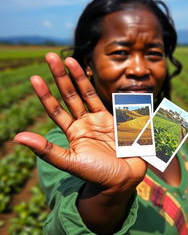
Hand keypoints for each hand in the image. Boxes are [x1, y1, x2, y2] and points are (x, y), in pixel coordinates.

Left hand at [14, 53, 146, 193]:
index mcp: (72, 134)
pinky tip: (90, 75)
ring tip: (68, 59)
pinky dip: (98, 89)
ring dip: (77, 77)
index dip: (45, 95)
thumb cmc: (97, 174)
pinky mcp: (112, 119)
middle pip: (69, 96)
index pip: (55, 110)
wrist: (123, 178)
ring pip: (85, 94)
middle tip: (50, 56)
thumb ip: (47, 150)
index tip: (35, 78)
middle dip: (60, 77)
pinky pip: (103, 101)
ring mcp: (98, 120)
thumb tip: (17, 137)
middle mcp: (83, 124)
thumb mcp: (70, 162)